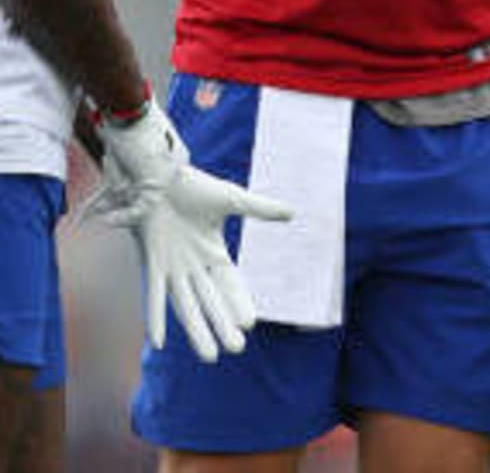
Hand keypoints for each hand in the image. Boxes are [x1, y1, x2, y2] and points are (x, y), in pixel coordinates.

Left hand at [95, 100, 292, 361]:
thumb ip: (261, 209)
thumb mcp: (232, 199)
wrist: (159, 176)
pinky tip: (158, 341)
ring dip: (197, 330)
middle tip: (236, 349)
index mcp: (213, 252)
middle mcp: (193, 266)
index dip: (239, 303)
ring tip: (209, 356)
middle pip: (211, 301)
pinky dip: (156, 317)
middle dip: (223, 325)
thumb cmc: (194, 187)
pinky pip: (155, 295)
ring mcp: (172, 267)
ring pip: (187, 306)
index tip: (250, 324)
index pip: (230, 283)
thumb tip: (294, 214)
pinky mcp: (153, 262)